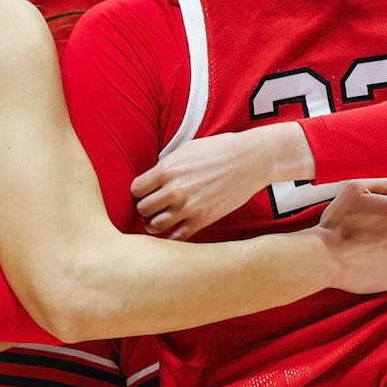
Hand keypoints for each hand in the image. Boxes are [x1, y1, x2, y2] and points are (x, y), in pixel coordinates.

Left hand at [134, 124, 301, 240]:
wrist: (249, 160)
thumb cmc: (219, 150)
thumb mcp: (186, 149)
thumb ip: (167, 165)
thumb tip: (153, 178)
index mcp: (167, 169)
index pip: (136, 189)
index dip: (139, 192)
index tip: (144, 193)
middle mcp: (174, 190)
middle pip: (143, 208)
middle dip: (145, 208)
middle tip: (150, 208)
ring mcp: (188, 207)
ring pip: (156, 225)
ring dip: (154, 224)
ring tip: (156, 222)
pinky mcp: (203, 219)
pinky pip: (178, 236)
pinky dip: (172, 237)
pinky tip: (173, 232)